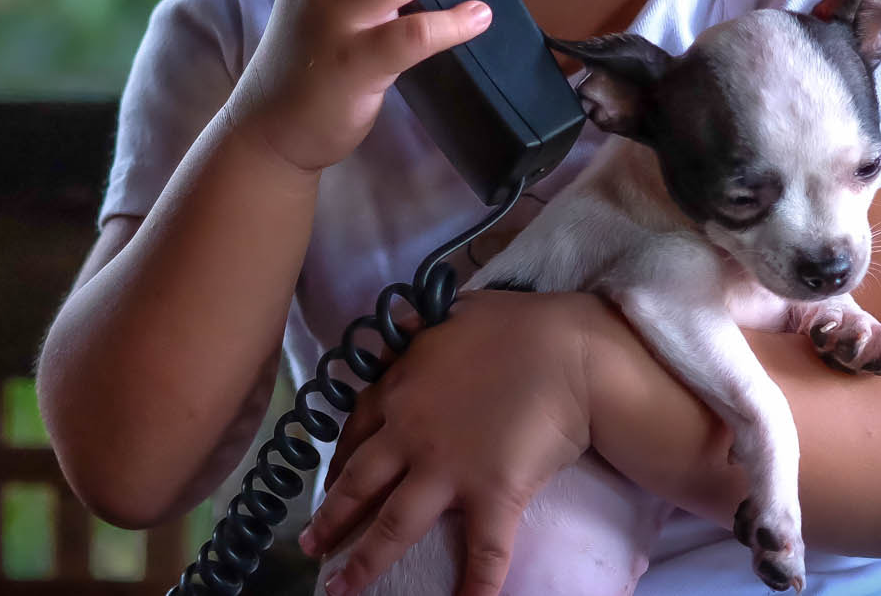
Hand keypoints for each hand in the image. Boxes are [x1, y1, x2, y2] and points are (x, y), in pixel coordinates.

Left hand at [296, 290, 596, 595]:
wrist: (570, 351)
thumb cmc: (518, 325)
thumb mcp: (453, 313)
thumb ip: (421, 327)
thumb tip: (401, 322)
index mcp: (401, 388)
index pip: (356, 431)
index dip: (339, 462)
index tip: (330, 483)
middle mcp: (411, 434)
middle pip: (358, 484)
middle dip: (331, 520)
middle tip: (311, 547)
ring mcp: (447, 468)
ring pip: (394, 525)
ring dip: (364, 563)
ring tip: (340, 591)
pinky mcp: (491, 494)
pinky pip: (482, 553)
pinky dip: (474, 589)